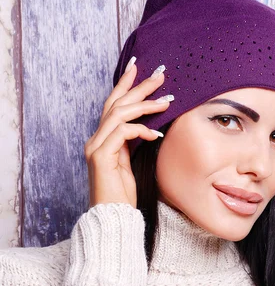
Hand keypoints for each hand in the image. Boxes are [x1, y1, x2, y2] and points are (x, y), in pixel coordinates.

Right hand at [84, 59, 172, 207]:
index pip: (113, 105)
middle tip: (160, 75)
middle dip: (138, 86)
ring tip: (166, 102)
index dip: (125, 85)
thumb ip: (133, 143)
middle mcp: (96, 139)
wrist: (113, 216)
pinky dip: (141, 130)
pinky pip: (122, 132)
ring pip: (119, 114)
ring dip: (145, 105)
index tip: (139, 68)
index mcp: (103, 139)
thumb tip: (149, 126)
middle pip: (116, 103)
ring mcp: (96, 147)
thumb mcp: (131, 163)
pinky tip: (156, 134)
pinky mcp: (101, 156)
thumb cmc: (123, 195)